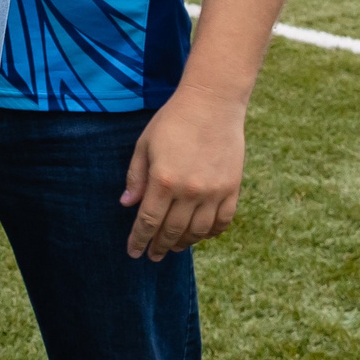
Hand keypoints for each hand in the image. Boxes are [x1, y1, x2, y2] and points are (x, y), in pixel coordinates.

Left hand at [121, 88, 247, 260]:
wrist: (212, 104)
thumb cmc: (172, 121)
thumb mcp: (145, 145)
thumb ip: (136, 177)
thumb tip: (127, 205)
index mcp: (164, 180)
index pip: (148, 221)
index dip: (139, 239)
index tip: (134, 253)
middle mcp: (190, 191)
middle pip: (173, 230)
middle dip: (160, 246)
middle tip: (153, 255)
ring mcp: (214, 192)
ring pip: (198, 231)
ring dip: (184, 242)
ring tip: (175, 247)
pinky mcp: (232, 188)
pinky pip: (223, 221)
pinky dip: (211, 233)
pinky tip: (201, 235)